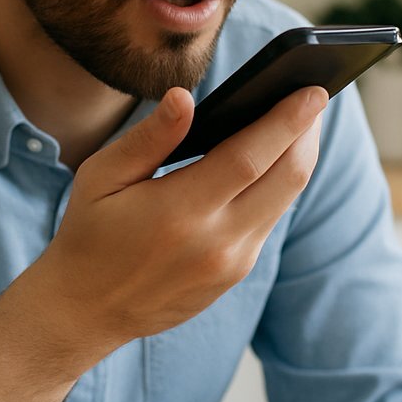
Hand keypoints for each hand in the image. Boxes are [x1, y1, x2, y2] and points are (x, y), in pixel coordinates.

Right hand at [25, 84, 326, 353]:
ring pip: (286, 199)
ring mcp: (232, 262)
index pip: (251, 156)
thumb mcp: (101, 177)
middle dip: (307, 133)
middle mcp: (216, 241)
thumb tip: (184, 97)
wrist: (85, 310)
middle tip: (315, 97)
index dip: (287, 121)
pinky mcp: (236, 274)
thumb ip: (149, 138)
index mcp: (179, 212)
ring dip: (299, 157)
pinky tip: (274, 160)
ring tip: (302, 121)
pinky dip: (279, 184)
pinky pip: (270, 219)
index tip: (313, 91)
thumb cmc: (89, 233)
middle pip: (287, 178)